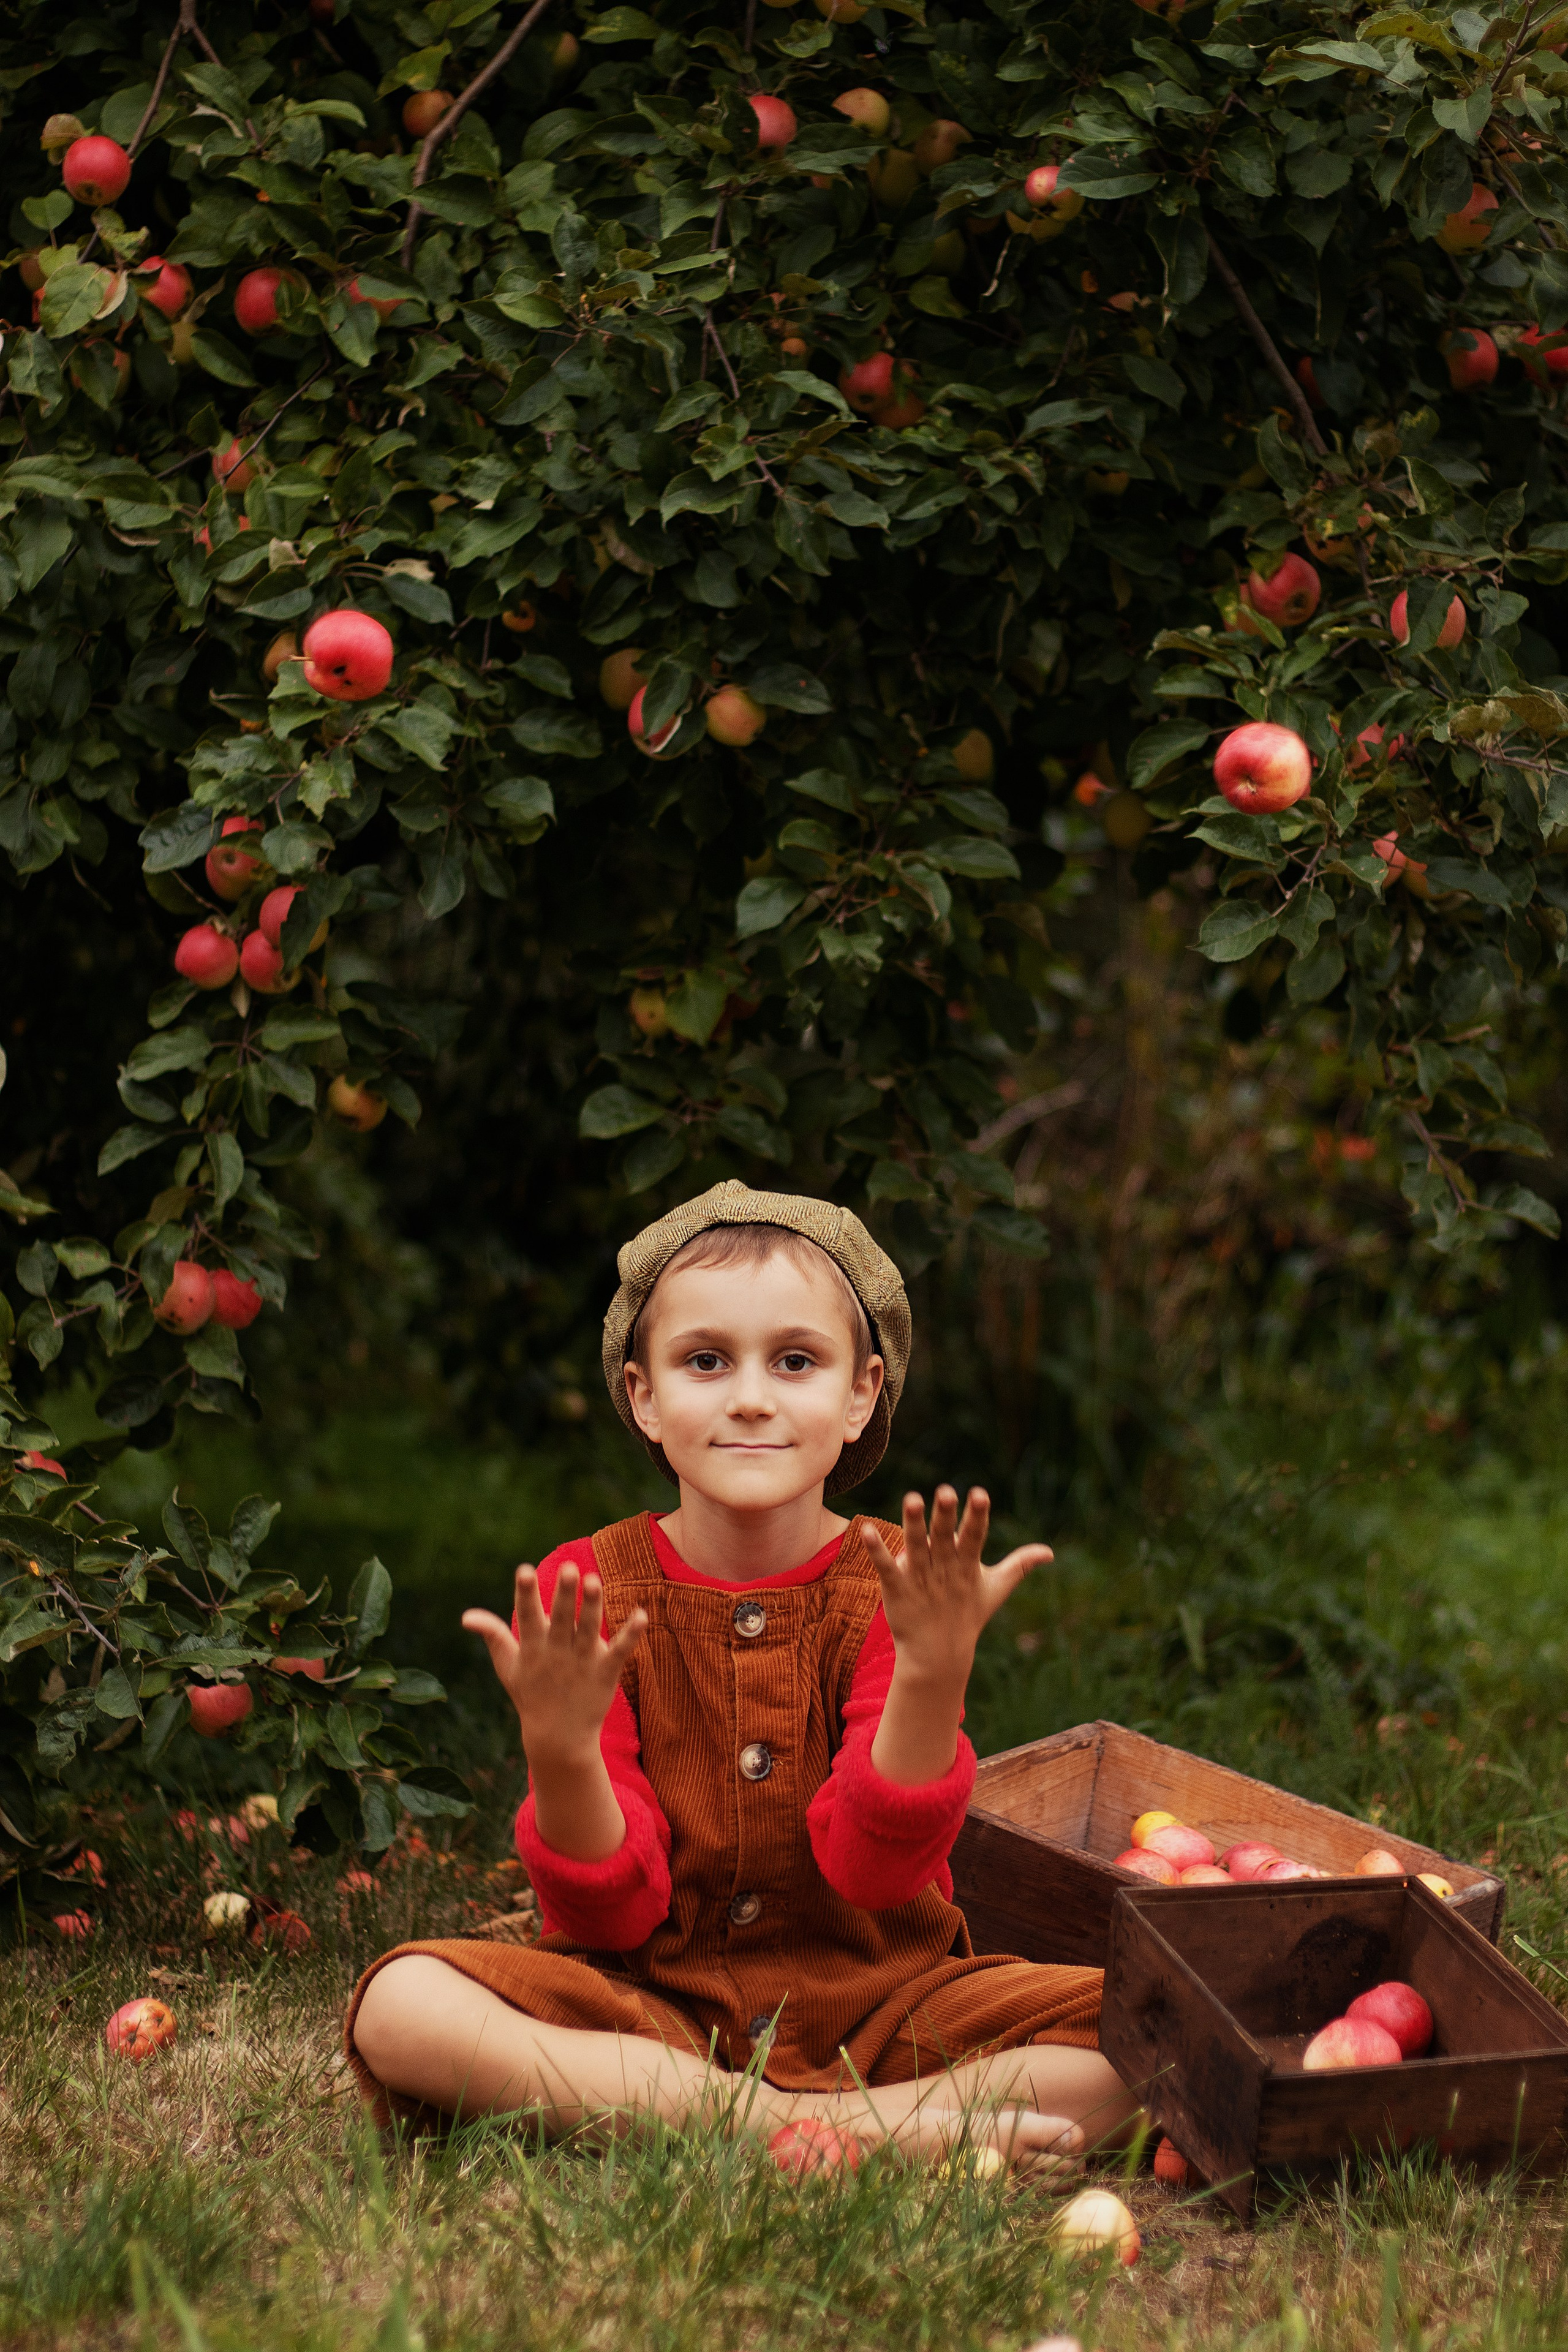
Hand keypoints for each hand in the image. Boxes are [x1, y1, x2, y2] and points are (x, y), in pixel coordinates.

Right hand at [462, 1562, 646, 1773]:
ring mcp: (582, 1662)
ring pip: (589, 1629)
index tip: (524, 1570)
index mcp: (532, 1648)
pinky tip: (642, 1615)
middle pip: (562, 1619)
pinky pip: (619, 1651)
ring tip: (595, 1580)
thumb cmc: (530, 1694)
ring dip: (592, 1606)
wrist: (558, 1738)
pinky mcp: (605, 1672)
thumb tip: (466, 1615)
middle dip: (564, 1595)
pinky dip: (631, 1635)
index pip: (527, 1616)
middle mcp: (557, 1652)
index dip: (526, 1594)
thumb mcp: (508, 1666)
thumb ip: (492, 1635)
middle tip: (569, 1569)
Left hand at [863, 1486, 1049, 1686]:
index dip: (976, 1516)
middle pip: (944, 1538)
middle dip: (945, 1516)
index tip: (979, 1493)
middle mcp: (943, 1570)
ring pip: (915, 1547)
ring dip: (913, 1524)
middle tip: (946, 1491)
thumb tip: (1049, 1552)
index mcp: (967, 1566)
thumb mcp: (995, 1589)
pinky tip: (866, 1530)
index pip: (974, 1537)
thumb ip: (1019, 1565)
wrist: (937, 1656)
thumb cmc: (968, 1616)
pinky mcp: (896, 1589)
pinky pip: (885, 1567)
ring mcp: (919, 1579)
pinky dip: (876, 1551)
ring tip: (911, 1498)